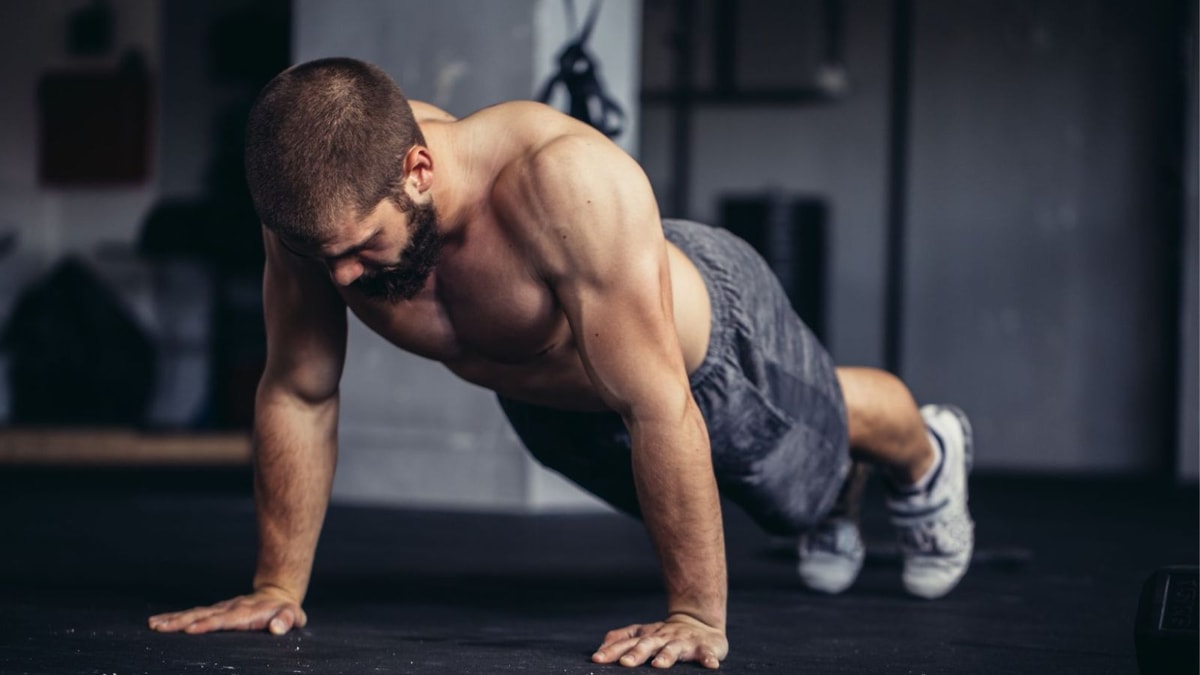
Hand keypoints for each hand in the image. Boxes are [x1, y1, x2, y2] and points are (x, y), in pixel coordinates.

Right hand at [147, 586, 305, 635]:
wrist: (277, 593)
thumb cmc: (285, 610)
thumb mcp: (293, 615)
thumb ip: (286, 620)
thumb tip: (277, 628)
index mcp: (245, 613)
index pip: (224, 620)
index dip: (208, 624)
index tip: (190, 630)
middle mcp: (228, 609)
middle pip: (202, 615)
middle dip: (180, 622)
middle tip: (159, 627)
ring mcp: (220, 609)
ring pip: (193, 613)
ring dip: (173, 619)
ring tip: (153, 625)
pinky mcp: (215, 611)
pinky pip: (193, 614)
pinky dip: (175, 617)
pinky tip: (158, 622)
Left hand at [592, 614, 727, 668]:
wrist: (700, 622)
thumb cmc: (666, 634)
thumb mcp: (643, 633)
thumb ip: (622, 638)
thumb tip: (601, 646)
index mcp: (648, 636)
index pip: (627, 643)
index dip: (612, 651)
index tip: (597, 659)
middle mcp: (664, 637)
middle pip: (648, 644)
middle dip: (637, 654)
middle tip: (625, 663)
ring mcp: (684, 641)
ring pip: (674, 649)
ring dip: (667, 656)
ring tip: (659, 665)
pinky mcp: (704, 647)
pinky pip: (707, 653)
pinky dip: (709, 658)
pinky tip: (710, 665)